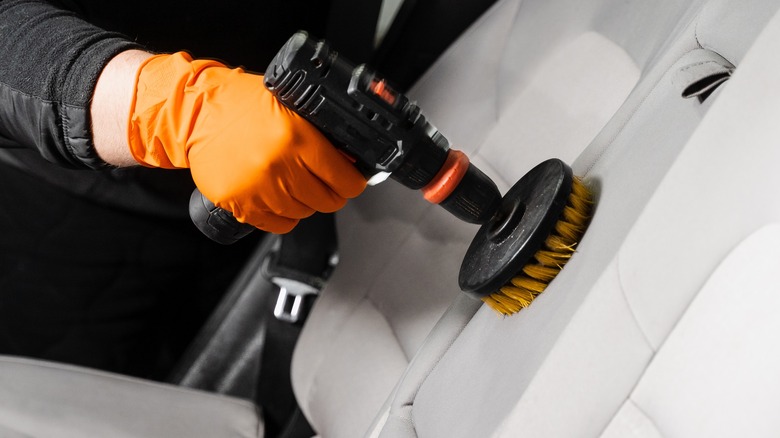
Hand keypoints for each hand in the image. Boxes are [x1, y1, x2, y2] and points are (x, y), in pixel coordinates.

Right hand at [126, 52, 365, 232]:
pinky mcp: (239, 204)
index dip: (352, 182)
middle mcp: (279, 166)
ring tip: (293, 184)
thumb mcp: (291, 107)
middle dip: (330, 193)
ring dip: (304, 203)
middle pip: (326, 201)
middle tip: (324, 183)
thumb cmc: (243, 105)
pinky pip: (277, 225)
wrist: (196, 112)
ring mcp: (258, 188)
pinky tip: (277, 198)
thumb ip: (319, 135)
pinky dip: (283, 215)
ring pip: (302, 213)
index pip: (344, 180)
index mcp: (297, 138)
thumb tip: (350, 161)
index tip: (352, 181)